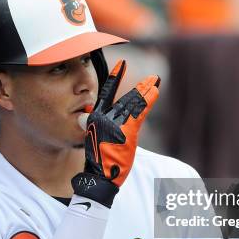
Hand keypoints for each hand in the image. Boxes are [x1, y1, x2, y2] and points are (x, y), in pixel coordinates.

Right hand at [72, 60, 159, 206]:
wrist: (99, 175)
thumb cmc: (98, 161)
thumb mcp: (93, 140)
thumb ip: (92, 125)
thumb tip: (83, 116)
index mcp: (96, 117)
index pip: (107, 93)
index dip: (115, 77)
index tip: (121, 63)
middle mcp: (104, 116)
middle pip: (126, 98)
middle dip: (141, 87)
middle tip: (152, 77)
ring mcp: (115, 122)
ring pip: (134, 102)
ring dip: (147, 91)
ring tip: (156, 81)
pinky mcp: (126, 129)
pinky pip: (140, 111)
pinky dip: (148, 100)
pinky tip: (156, 91)